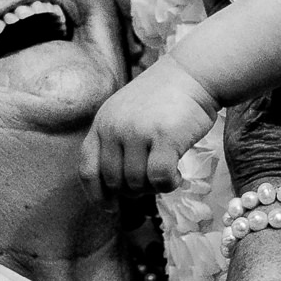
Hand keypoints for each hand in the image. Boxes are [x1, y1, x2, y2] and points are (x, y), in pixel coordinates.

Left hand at [81, 56, 219, 197]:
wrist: (193, 74)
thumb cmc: (164, 98)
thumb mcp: (126, 113)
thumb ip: (115, 141)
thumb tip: (115, 187)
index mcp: (102, 123)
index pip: (87, 168)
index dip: (95, 193)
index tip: (109, 206)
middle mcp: (114, 128)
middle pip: (114, 181)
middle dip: (132, 192)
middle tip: (151, 185)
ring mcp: (138, 132)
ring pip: (137, 183)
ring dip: (153, 188)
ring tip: (166, 175)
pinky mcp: (164, 137)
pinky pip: (159, 178)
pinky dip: (168, 185)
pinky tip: (178, 177)